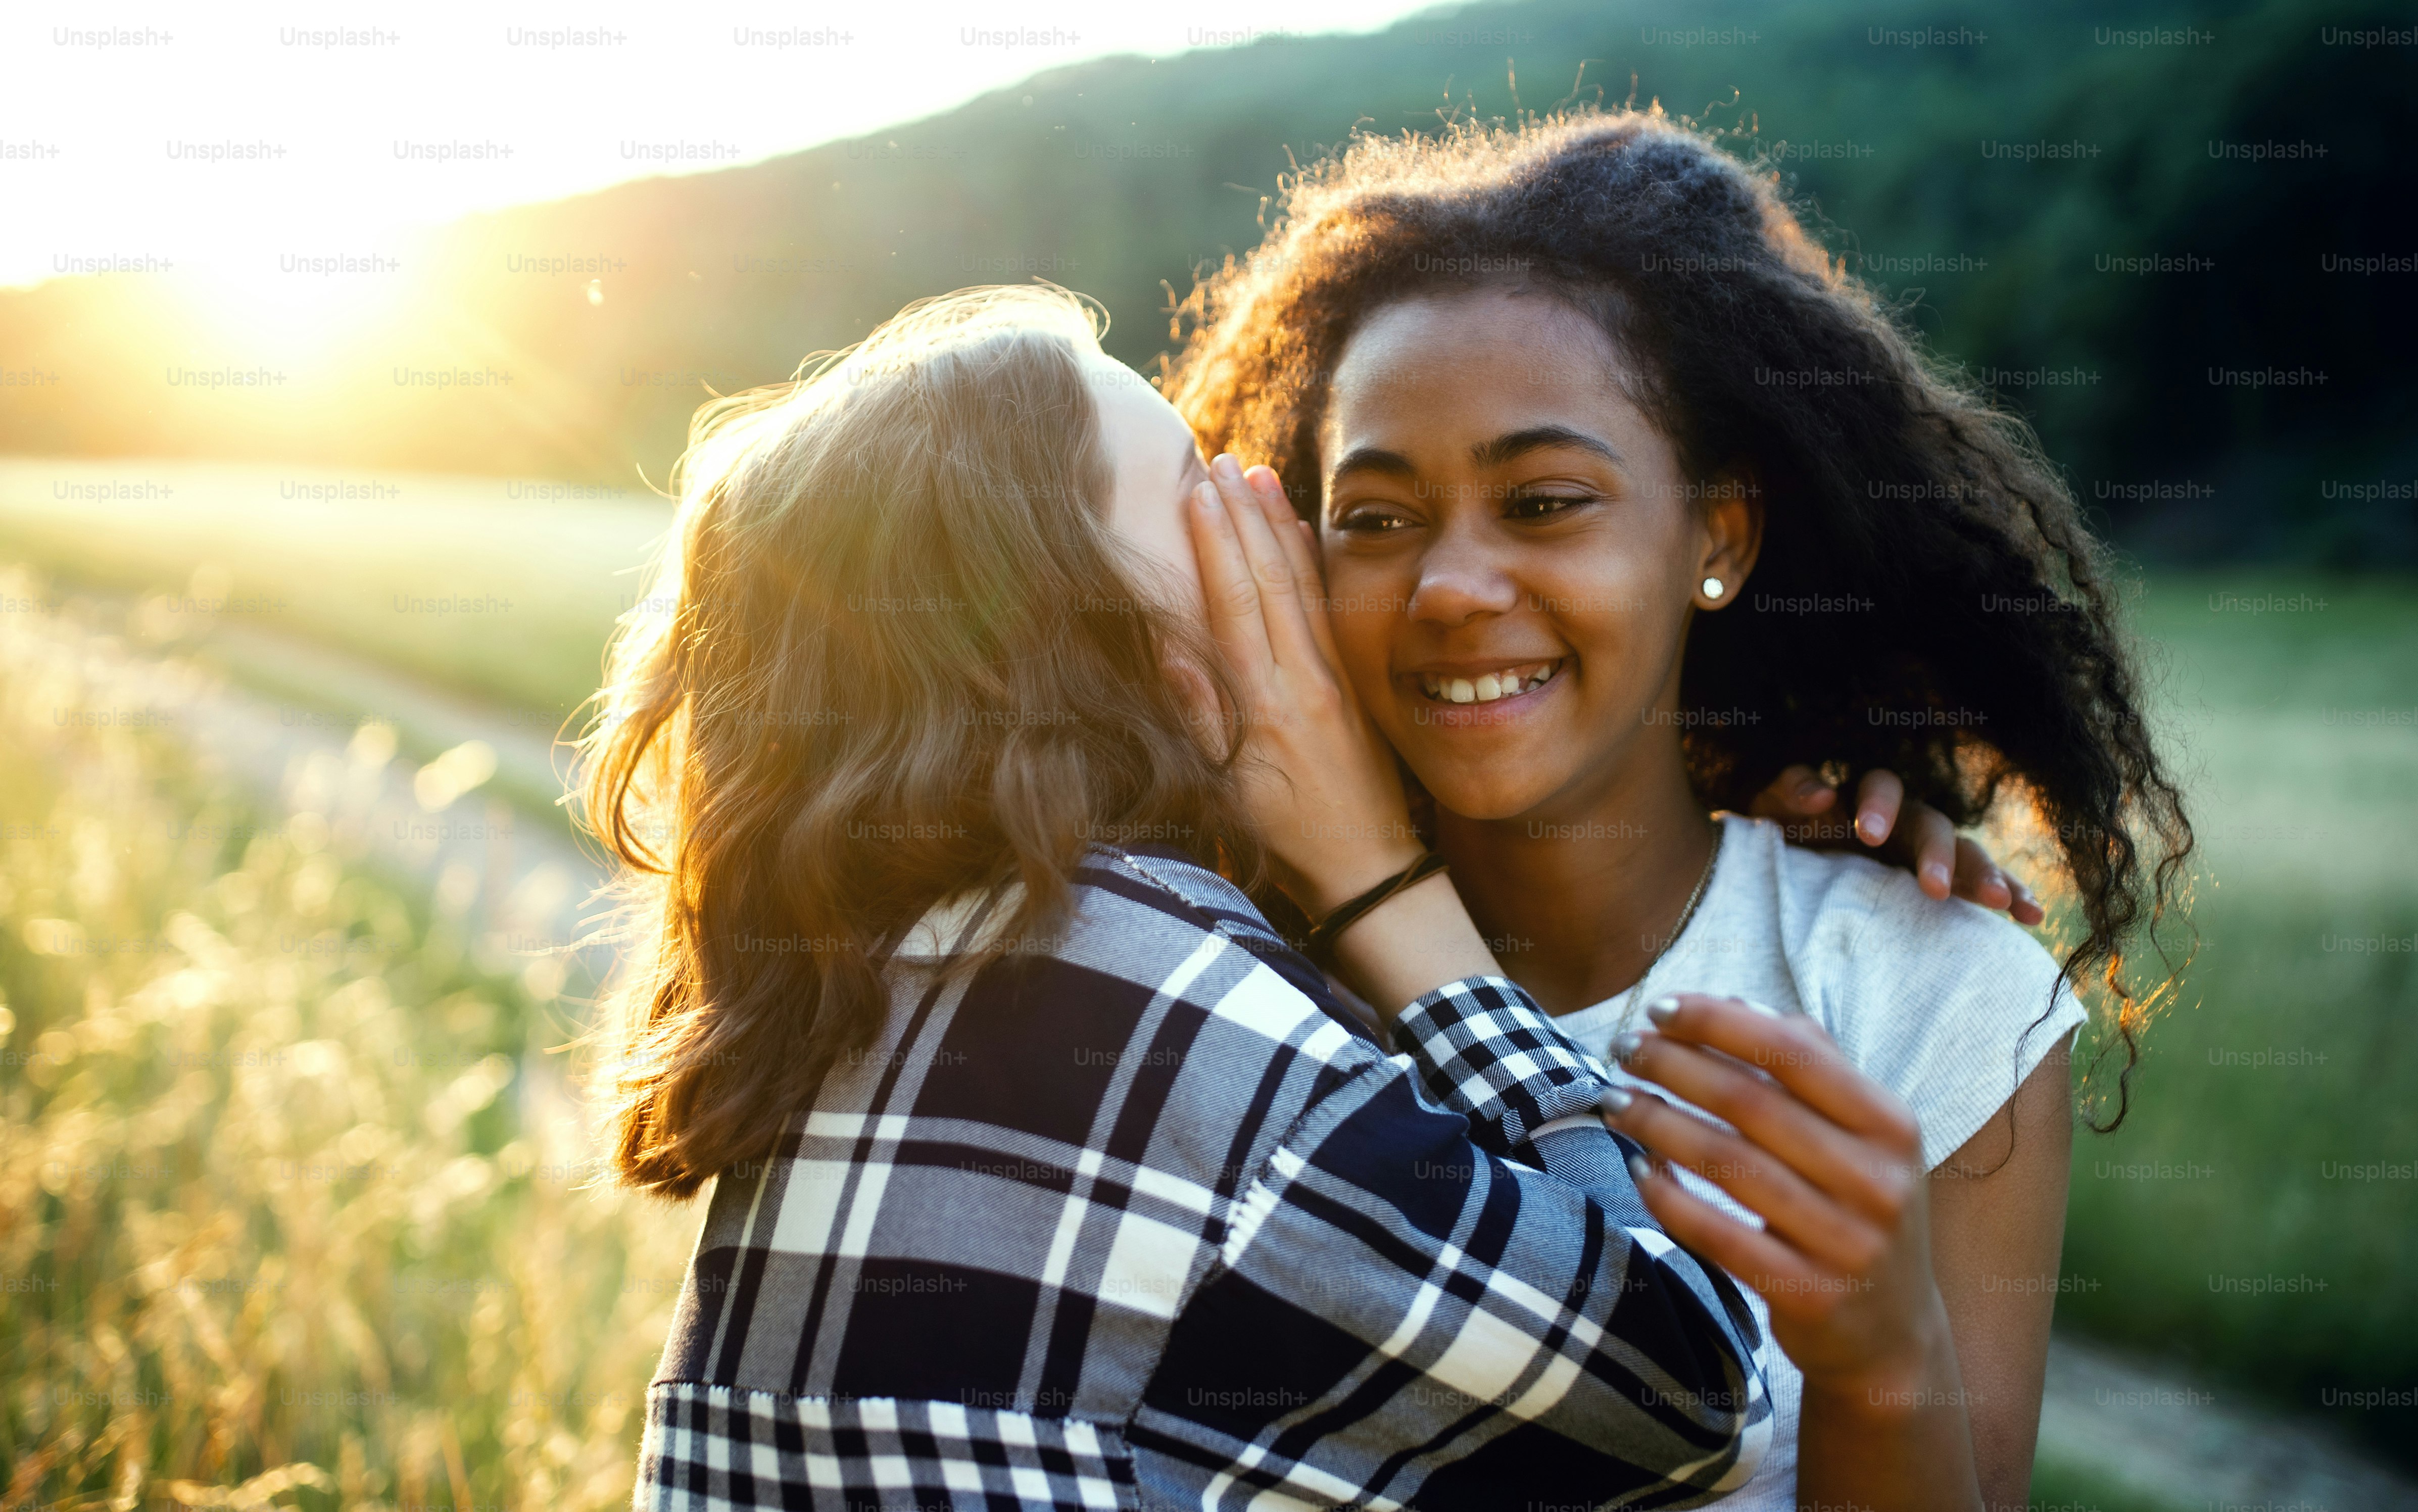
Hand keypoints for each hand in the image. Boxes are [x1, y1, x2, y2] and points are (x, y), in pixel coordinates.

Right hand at [1185, 453, 1423, 915]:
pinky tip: (1299, 530)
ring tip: (1255, 473)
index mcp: (1269, 706)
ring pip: (1301, 586)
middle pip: (1269, 581)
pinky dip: (1309, 563)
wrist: (1371, 873)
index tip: (1198, 491)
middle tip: (1218, 460)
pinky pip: (1326, 609)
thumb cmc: (1289, 841)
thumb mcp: (1230, 791)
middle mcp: (1304, 681)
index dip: (1216, 545)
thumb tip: (1168, 644)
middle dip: (1242, 516)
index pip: (1237, 606)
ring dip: (1275, 526)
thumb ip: (1201, 716)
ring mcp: (1332, 679)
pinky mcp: (1350, 684)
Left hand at [1601, 995, 1950, 1390]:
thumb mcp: (1863, 1139)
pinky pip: (1717, 1235)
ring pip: (1727, 1163)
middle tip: (1623, 1051)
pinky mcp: (1807, 1295)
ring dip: (1658, 1124)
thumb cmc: (1858, 1211)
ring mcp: (1845, 1242)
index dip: (1717, 1022)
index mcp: (1891, 1126)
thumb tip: (1737, 1002)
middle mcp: (1876, 1181)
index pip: (1793, 1052)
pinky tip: (1639, 1171)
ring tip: (1616, 1102)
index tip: (1658, 1007)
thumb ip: (1812, 1067)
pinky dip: (1669, 1198)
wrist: (1893, 1335)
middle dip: (1673, 1066)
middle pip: (1750, 1102)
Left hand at [1748, 766, 2042, 924]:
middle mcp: (1906, 822)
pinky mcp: (1945, 885)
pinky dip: (2010, 895)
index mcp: (1867, 799)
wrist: (1788, 870)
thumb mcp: (1774, 812)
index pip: (1882, 788)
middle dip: (1937, 855)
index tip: (1867, 834)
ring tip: (2004, 903)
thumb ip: (1792, 795)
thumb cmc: (1782, 835)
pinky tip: (2031, 916)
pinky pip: (1982, 887)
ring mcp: (1930, 854)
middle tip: (1933, 887)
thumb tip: (1821, 794)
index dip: (1878, 806)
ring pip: (1967, 856)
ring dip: (1986, 876)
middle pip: (1933, 827)